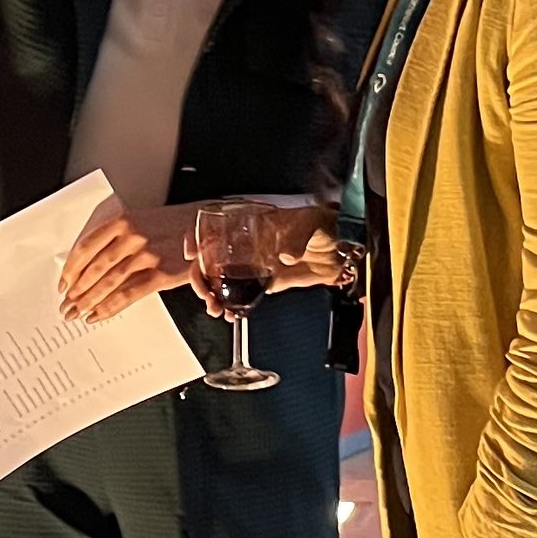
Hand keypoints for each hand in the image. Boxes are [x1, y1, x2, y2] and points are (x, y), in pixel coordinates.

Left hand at [57, 202, 201, 323]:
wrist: (206, 226)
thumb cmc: (174, 225)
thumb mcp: (141, 221)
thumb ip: (117, 239)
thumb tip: (92, 264)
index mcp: (123, 221)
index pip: (86, 247)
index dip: (71, 268)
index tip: (64, 283)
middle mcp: (132, 237)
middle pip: (94, 268)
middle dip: (77, 290)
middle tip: (66, 304)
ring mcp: (146, 256)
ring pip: (108, 283)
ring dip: (89, 301)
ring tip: (77, 313)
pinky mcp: (159, 274)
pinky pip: (128, 294)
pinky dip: (109, 307)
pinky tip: (98, 314)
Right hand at [180, 199, 338, 300]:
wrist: (346, 250)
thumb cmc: (327, 224)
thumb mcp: (310, 223)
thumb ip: (296, 238)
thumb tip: (284, 254)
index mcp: (255, 223)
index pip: (219, 229)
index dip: (200, 239)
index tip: (190, 253)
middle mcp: (252, 244)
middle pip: (216, 259)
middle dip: (203, 276)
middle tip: (204, 291)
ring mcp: (259, 264)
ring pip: (226, 279)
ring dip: (216, 294)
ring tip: (215, 307)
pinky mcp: (270, 282)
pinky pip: (246, 295)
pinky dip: (235, 305)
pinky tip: (230, 313)